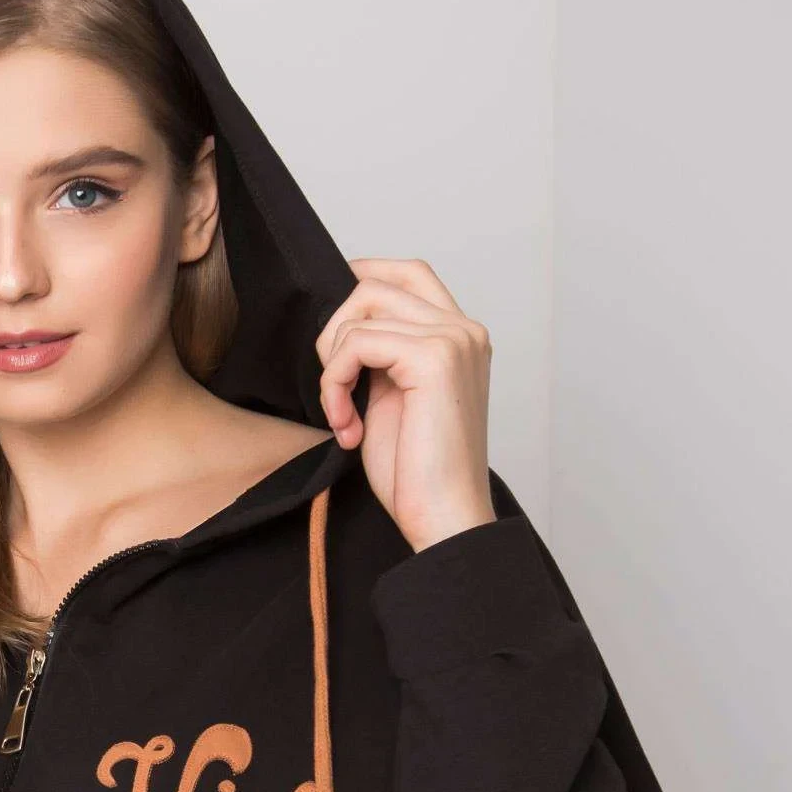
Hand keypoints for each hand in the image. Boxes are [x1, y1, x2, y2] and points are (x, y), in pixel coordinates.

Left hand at [314, 257, 495, 552]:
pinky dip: (335, 383)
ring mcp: (453, 339)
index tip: (328, 332)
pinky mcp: (434, 358)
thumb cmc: (416, 473)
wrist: (443, 518)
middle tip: (333, 387)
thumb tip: (337, 324)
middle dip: (334, 330)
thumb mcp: (389, 399)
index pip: (406, 274)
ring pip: (360, 310)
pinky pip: (356, 343)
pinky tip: (347, 425)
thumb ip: (378, 355)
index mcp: (458, 337)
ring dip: (332, 367)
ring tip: (343, 417)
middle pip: (376, 283)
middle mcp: (463, 329)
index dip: (359, 282)